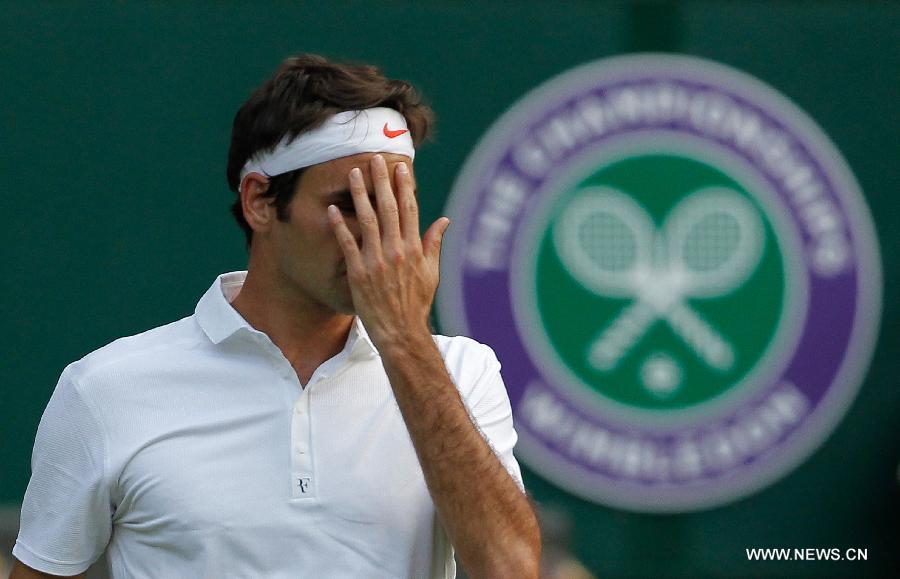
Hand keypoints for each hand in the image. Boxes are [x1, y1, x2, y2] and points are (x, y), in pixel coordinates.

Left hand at [327, 154, 449, 347]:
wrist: (401, 332)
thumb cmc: (416, 303)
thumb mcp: (431, 273)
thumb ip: (434, 244)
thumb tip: (444, 220)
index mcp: (414, 249)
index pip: (410, 210)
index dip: (404, 187)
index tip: (399, 167)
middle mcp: (396, 251)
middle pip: (389, 209)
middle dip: (381, 181)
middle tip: (373, 159)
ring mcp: (376, 261)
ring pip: (367, 220)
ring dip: (360, 195)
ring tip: (353, 174)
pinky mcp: (359, 273)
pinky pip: (347, 245)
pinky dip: (340, 226)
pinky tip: (332, 209)